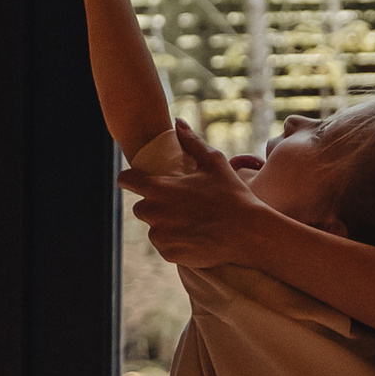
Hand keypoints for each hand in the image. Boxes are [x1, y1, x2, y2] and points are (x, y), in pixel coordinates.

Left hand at [122, 122, 267, 264]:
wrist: (248, 232)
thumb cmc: (232, 194)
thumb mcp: (214, 162)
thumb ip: (191, 141)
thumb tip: (178, 121)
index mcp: (159, 188)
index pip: (126, 180)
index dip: (129, 179)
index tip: (134, 180)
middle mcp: (154, 212)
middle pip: (140, 207)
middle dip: (154, 205)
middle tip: (180, 205)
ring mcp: (160, 235)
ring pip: (153, 228)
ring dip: (165, 225)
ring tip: (191, 222)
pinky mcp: (169, 254)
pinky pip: (165, 246)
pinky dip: (175, 243)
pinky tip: (195, 237)